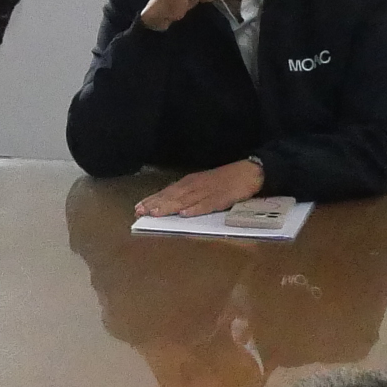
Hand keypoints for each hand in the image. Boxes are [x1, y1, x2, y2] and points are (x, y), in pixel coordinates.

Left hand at [136, 158, 265, 217]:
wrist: (248, 172)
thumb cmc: (225, 180)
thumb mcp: (203, 184)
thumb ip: (188, 193)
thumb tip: (171, 203)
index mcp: (191, 183)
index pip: (168, 191)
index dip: (153, 200)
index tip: (137, 208)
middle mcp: (196, 186)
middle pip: (172, 195)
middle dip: (155, 204)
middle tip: (139, 211)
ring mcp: (208, 192)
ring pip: (186, 200)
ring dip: (170, 206)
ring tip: (156, 213)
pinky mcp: (221, 198)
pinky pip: (207, 204)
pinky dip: (196, 209)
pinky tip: (186, 214)